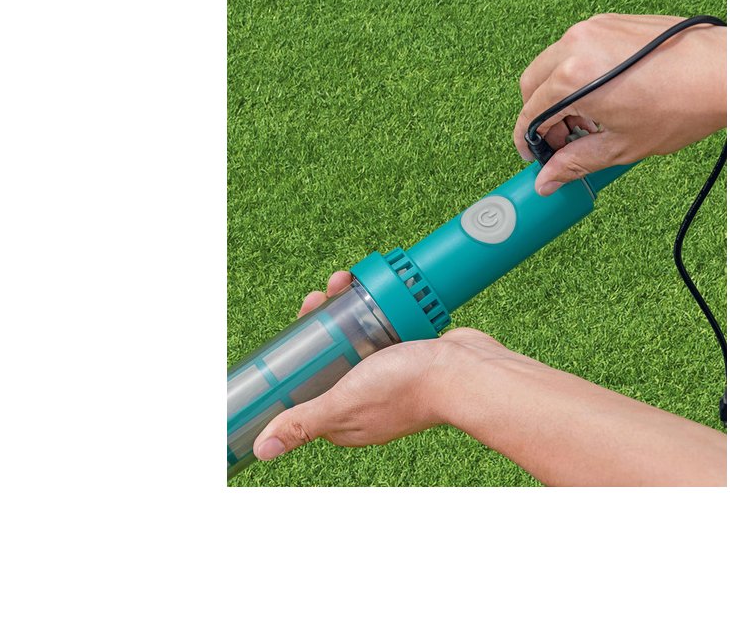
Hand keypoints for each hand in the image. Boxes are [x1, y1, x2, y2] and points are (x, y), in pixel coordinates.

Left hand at [252, 271, 508, 460]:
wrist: (468, 371)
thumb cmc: (408, 390)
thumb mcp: (344, 403)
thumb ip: (305, 422)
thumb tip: (262, 449)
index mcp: (347, 417)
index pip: (309, 383)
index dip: (299, 352)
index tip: (300, 322)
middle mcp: (367, 397)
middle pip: (332, 353)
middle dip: (323, 320)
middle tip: (322, 295)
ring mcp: (391, 373)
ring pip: (357, 334)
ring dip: (347, 305)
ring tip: (344, 279)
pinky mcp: (412, 352)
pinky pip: (384, 325)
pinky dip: (376, 305)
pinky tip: (370, 285)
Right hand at [513, 13, 725, 194]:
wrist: (725, 72)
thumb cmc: (681, 106)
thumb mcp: (622, 146)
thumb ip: (575, 162)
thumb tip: (547, 180)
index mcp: (572, 78)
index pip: (530, 112)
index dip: (528, 141)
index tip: (537, 157)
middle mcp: (576, 44)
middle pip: (533, 83)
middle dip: (541, 116)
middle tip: (565, 141)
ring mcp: (593, 28)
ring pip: (553, 63)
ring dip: (559, 94)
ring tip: (592, 119)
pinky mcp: (609, 21)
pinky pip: (576, 48)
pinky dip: (577, 73)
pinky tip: (605, 96)